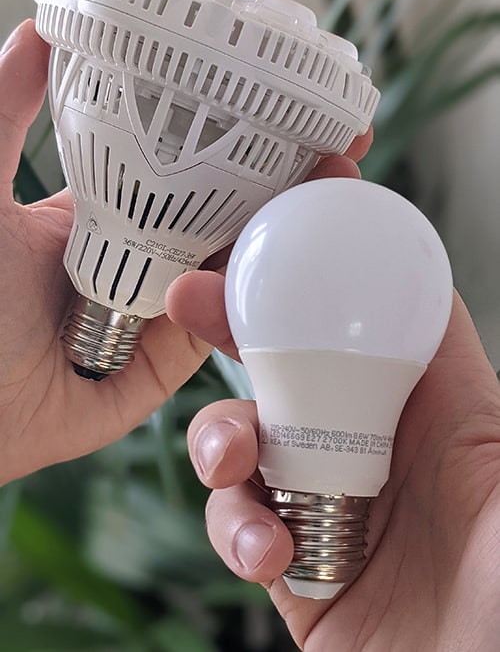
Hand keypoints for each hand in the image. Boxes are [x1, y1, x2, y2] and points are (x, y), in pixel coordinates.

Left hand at [0, 20, 370, 484]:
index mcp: (113, 208)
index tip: (301, 103)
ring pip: (243, 268)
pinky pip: (225, 328)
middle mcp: (146, 254)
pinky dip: (260, 301)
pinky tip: (298, 272)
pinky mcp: (172, 361)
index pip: (192, 162)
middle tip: (345, 148)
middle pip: (233, 212)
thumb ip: (5, 112)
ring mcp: (164, 308)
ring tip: (341, 195)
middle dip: (294, 181)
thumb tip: (38, 28)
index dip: (245, 133)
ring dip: (297, 236)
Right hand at [170, 278, 499, 647]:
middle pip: (283, 370)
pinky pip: (237, 526)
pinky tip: (267, 551)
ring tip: (233, 463)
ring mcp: (322, 505)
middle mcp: (365, 449)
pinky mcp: (291, 566)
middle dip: (228, 332)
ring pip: (242, 443)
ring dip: (218, 439)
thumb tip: (433, 289)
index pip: (355, 325)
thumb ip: (464, 376)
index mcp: (423, 411)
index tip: (261, 244)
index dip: (307, 280)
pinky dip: (235, 529)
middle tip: (188, 303)